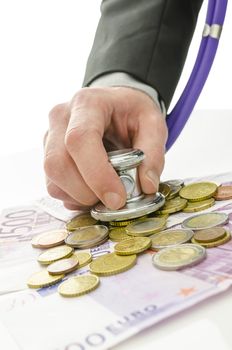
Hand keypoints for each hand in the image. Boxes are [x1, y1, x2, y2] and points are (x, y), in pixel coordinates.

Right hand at [44, 87, 167, 209]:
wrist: (116, 105)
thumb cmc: (131, 112)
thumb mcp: (153, 123)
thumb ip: (153, 153)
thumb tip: (146, 186)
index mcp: (88, 103)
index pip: (80, 140)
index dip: (96, 174)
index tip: (117, 199)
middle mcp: (61, 118)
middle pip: (58, 164)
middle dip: (86, 193)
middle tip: (114, 200)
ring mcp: (50, 138)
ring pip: (53, 180)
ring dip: (80, 198)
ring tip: (105, 194)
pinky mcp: (48, 156)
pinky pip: (53, 187)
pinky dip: (74, 198)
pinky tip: (93, 191)